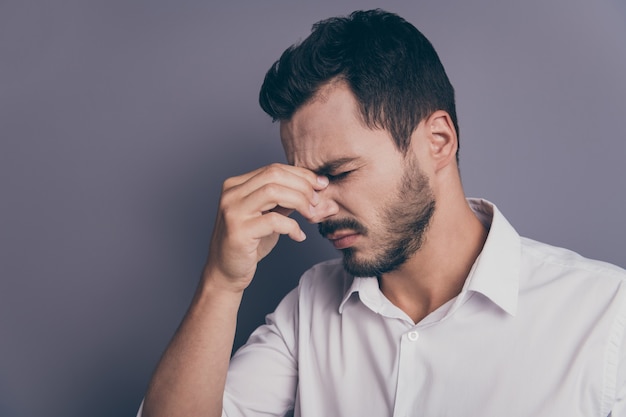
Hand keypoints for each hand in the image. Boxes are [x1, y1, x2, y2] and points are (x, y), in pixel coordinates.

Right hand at [203, 163, 336, 291]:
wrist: (225, 272)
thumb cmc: (248, 244)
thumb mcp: (270, 216)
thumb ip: (288, 202)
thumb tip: (319, 192)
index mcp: (236, 185)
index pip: (274, 169)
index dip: (301, 174)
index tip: (321, 184)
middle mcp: (231, 194)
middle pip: (274, 175)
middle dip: (302, 186)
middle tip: (317, 200)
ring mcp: (233, 211)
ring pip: (273, 192)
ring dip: (299, 201)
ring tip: (310, 215)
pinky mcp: (238, 231)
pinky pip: (273, 221)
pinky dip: (292, 227)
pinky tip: (298, 236)